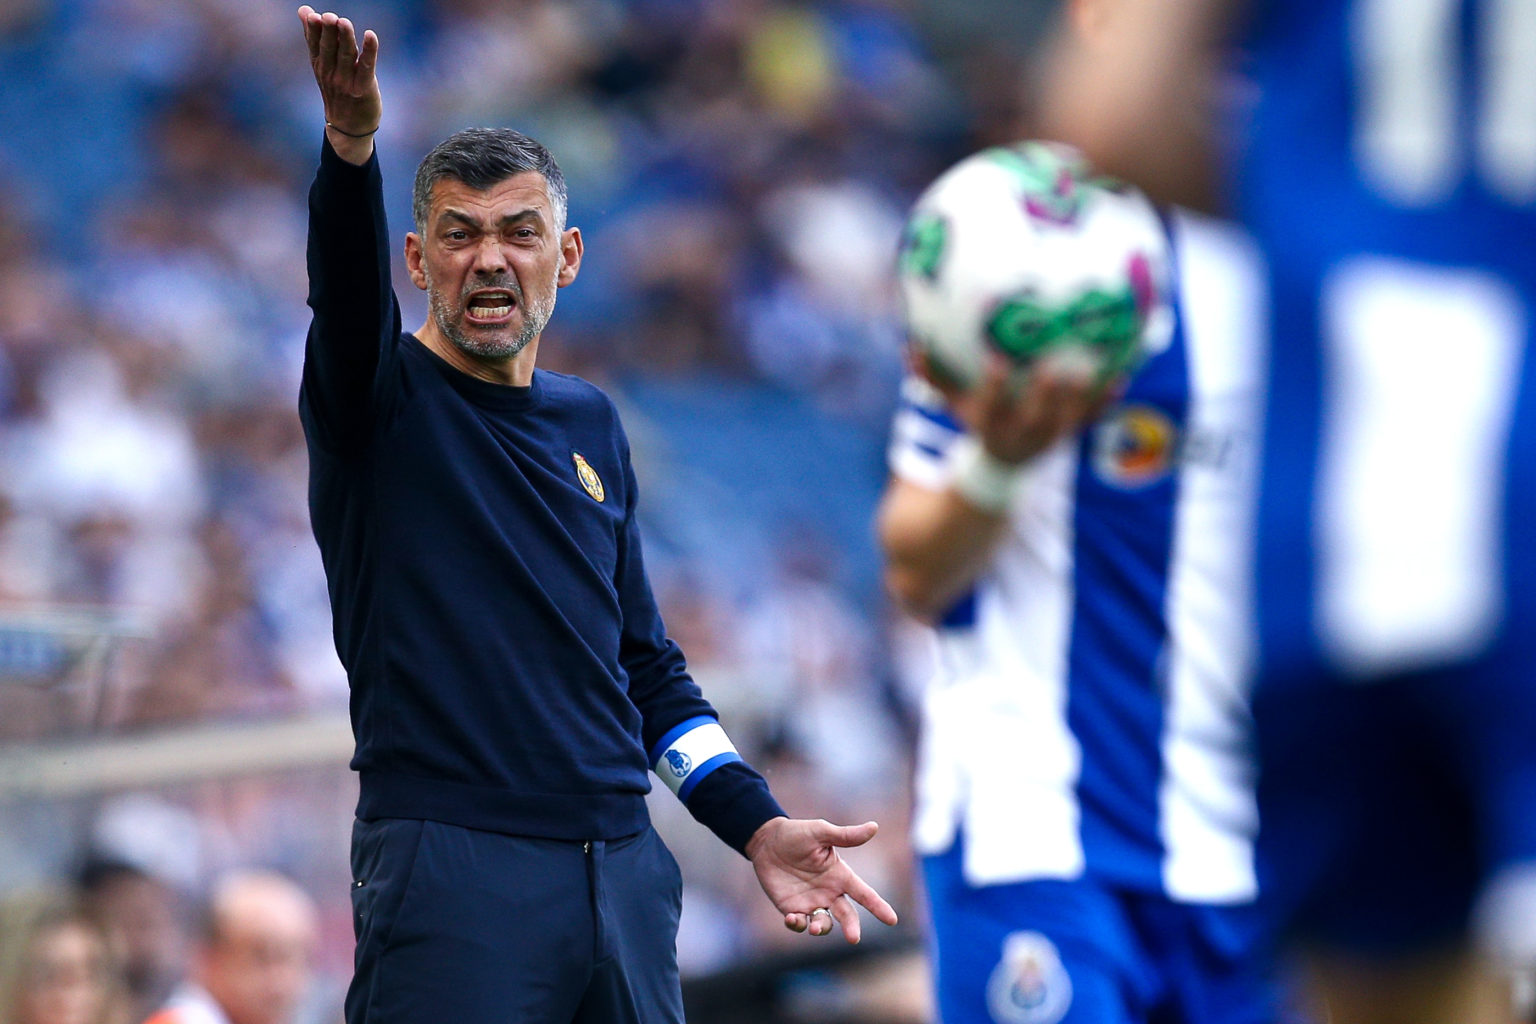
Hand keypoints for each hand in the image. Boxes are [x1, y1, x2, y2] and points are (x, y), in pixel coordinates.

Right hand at [298, 6, 380, 159]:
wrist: (349, 127)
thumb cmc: (338, 91)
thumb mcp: (322, 65)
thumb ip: (315, 38)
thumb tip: (304, 10)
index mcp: (319, 65)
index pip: (314, 44)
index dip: (312, 29)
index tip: (311, 14)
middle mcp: (330, 73)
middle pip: (329, 48)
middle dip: (328, 32)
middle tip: (328, 16)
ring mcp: (346, 82)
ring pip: (346, 55)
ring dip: (345, 38)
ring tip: (343, 22)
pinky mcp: (363, 88)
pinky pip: (366, 67)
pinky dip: (369, 51)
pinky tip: (370, 35)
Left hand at [745, 817, 898, 944]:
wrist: (766, 841)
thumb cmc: (797, 834)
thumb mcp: (821, 832)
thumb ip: (845, 835)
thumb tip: (874, 827)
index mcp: (840, 875)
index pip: (864, 893)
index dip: (878, 906)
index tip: (892, 920)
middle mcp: (829, 892)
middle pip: (847, 915)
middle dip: (852, 928)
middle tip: (854, 938)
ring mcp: (811, 902)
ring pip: (823, 924)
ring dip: (821, 928)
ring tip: (813, 928)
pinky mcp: (791, 908)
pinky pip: (799, 924)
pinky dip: (797, 925)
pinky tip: (792, 918)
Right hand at [916, 350, 1122, 466]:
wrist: (1003, 463)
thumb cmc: (975, 419)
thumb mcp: (952, 403)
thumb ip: (932, 376)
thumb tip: (909, 343)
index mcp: (991, 424)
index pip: (991, 406)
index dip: (995, 386)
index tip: (998, 360)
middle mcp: (1022, 434)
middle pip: (1037, 417)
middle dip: (1046, 395)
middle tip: (1056, 365)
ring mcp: (1049, 438)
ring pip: (1069, 421)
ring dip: (1083, 398)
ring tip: (1097, 368)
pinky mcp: (1069, 435)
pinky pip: (1091, 419)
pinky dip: (1105, 401)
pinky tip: (1122, 376)